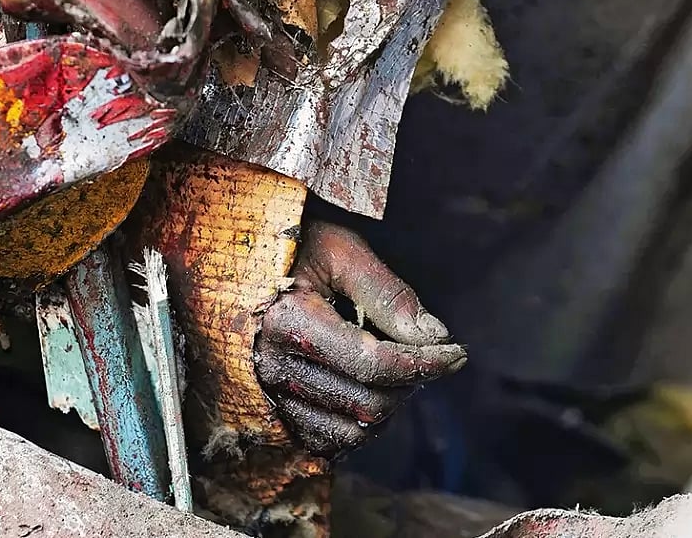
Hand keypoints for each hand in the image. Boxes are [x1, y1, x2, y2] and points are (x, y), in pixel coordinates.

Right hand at [254, 221, 466, 455]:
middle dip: (410, 382)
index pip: (374, 364)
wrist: (236, 263)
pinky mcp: (274, 414)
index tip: (455, 352)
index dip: (425, 363)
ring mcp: (270, 396)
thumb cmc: (292, 250)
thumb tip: (434, 337)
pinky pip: (328, 442)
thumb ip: (386, 293)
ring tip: (392, 367)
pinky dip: (358, 424)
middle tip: (422, 352)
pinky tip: (364, 388)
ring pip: (354, 430)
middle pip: (369, 402)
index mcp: (288, 322)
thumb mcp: (339, 251)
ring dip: (387, 405)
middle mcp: (274, 367)